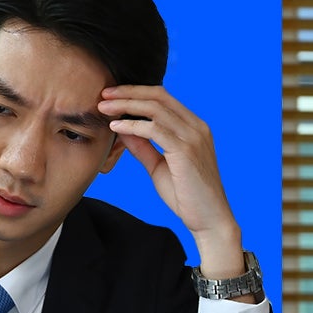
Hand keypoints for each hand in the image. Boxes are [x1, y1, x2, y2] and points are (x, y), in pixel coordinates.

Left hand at [98, 85, 246, 279]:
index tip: (111, 95)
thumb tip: (123, 128)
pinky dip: (132, 125)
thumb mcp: (159, 166)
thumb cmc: (186, 196)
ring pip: (155, 108)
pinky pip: (155, 129)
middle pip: (159, 96)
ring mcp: (193, 136)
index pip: (163, 98)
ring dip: (126, 105)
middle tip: (103, 94)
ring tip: (104, 107)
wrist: (209, 220)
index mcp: (193, 127)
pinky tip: (115, 126)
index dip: (135, 92)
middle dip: (128, 92)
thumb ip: (143, 146)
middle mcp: (196, 126)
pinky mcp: (186, 150)